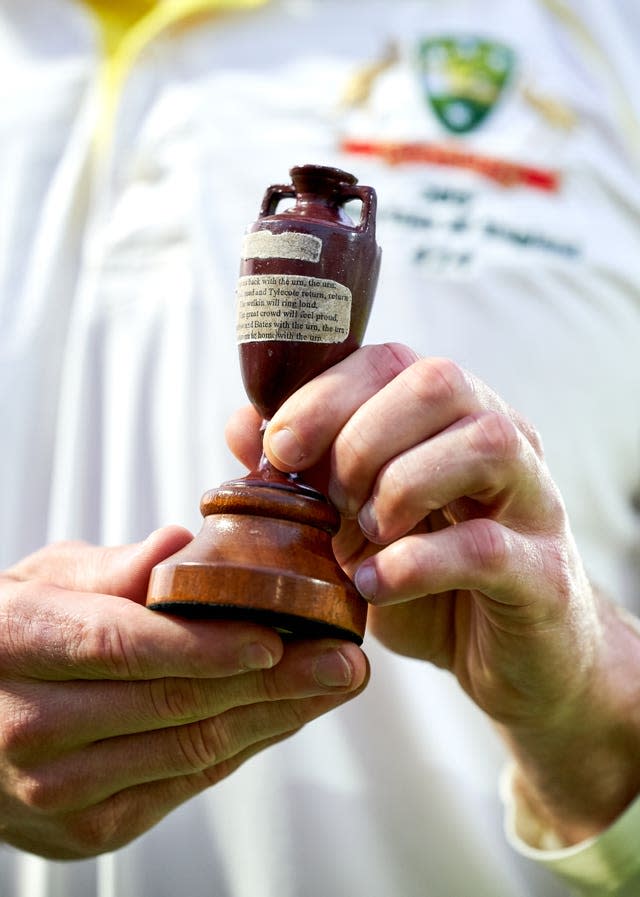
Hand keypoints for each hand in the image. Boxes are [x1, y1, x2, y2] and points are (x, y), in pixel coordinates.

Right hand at [0, 529, 366, 857]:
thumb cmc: (8, 636)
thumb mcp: (40, 581)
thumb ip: (108, 569)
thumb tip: (178, 546)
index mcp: (17, 645)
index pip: (125, 645)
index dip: (206, 645)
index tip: (277, 636)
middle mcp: (30, 728)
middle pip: (173, 704)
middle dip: (273, 682)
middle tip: (342, 659)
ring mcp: (56, 792)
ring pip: (189, 752)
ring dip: (273, 718)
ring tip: (331, 686)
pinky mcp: (87, 831)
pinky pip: (184, 785)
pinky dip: (241, 747)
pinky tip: (283, 716)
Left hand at [228, 343, 639, 843]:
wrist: (513, 661)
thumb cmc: (430, 582)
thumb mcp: (354, 525)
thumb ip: (304, 475)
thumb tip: (242, 425)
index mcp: (452, 420)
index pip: (393, 362)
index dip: (327, 394)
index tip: (280, 449)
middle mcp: (503, 442)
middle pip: (440, 382)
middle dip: (361, 436)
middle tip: (328, 497)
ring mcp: (533, 502)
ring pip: (484, 442)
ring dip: (400, 485)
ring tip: (363, 534)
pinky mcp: (542, 572)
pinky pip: (486, 547)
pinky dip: (414, 564)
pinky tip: (374, 585)